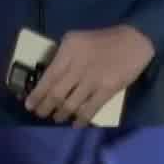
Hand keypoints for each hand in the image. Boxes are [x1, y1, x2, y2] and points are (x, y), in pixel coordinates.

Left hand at [25, 25, 155, 124]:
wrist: (134, 40)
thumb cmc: (101, 40)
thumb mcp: (76, 40)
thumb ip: (62, 57)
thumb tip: (49, 78)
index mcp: (68, 51)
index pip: (48, 77)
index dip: (37, 94)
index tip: (29, 105)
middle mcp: (78, 66)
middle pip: (57, 93)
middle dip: (46, 107)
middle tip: (40, 114)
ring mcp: (93, 79)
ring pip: (71, 104)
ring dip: (61, 114)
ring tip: (57, 118)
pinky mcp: (108, 90)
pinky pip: (90, 109)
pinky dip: (81, 120)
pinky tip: (76, 124)